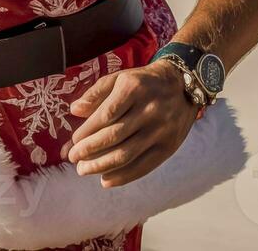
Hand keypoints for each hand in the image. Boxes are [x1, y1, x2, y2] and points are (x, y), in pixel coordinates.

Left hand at [63, 60, 201, 186]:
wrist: (183, 84)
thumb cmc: (143, 82)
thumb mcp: (120, 78)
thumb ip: (96, 93)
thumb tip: (74, 110)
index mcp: (134, 88)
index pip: (106, 114)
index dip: (87, 131)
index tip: (73, 141)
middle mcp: (149, 109)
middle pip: (114, 136)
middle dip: (89, 151)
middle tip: (73, 159)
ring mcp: (161, 129)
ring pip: (127, 154)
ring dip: (101, 166)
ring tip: (84, 170)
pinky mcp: (169, 146)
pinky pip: (143, 166)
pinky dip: (123, 177)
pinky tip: (105, 180)